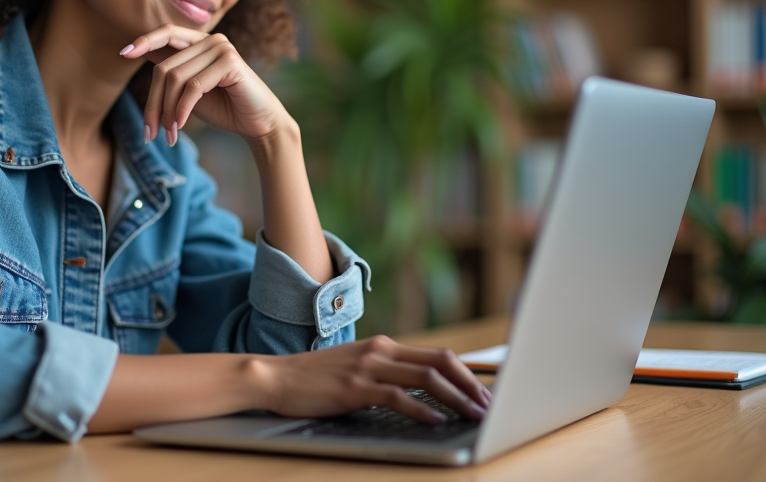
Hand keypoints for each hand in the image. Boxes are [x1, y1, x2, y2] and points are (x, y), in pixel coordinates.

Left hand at [120, 24, 287, 145]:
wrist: (258, 124)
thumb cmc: (224, 107)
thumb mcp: (189, 90)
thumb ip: (171, 72)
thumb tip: (139, 54)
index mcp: (200, 42)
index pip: (166, 33)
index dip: (144, 41)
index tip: (123, 54)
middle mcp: (211, 40)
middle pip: (165, 68)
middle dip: (153, 103)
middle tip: (149, 132)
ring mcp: (221, 48)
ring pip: (175, 78)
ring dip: (166, 111)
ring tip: (167, 134)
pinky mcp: (230, 63)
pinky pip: (193, 87)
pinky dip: (182, 110)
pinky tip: (179, 126)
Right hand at [250, 336, 491, 422]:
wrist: (275, 377)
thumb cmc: (315, 378)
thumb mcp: (356, 368)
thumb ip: (385, 373)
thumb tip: (419, 391)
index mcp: (384, 345)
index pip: (438, 355)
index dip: (467, 374)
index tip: (485, 393)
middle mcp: (381, 351)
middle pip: (440, 362)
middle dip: (471, 385)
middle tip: (489, 406)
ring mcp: (368, 367)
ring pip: (426, 378)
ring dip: (456, 398)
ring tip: (474, 415)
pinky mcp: (355, 387)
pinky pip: (397, 397)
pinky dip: (422, 410)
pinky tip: (436, 421)